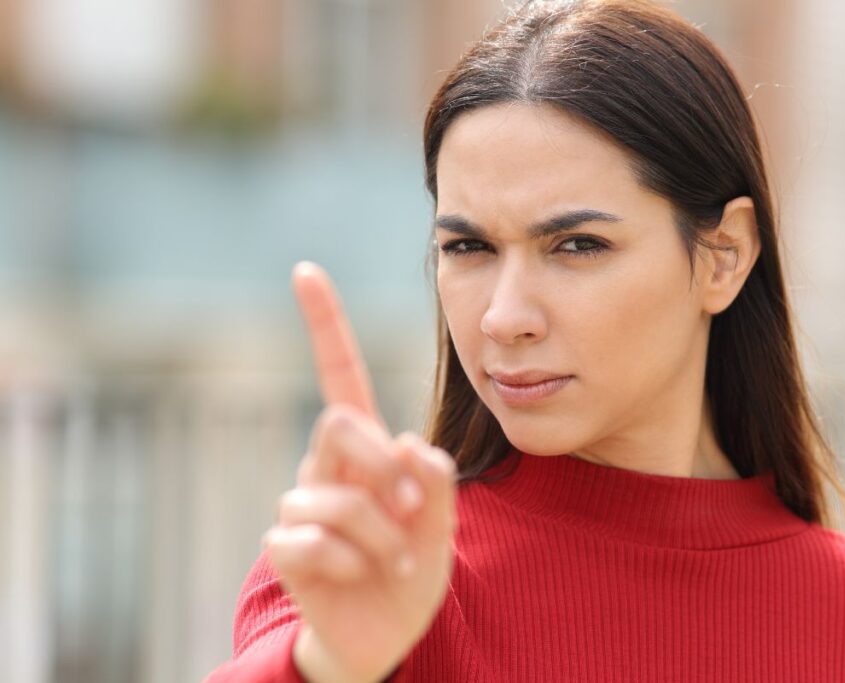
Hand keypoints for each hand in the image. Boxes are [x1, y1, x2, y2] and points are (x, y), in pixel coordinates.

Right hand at [261, 261, 457, 682]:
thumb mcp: (441, 519)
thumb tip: (407, 442)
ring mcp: (302, 506)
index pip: (339, 373)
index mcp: (365, 448)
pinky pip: (311, 542)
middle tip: (412, 508)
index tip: (305, 270)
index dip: (324, 323)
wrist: (385, 633)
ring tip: (394, 561)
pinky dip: (351, 565)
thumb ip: (434, 478)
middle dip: (380, 466)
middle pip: (337, 423)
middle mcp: (327, 466)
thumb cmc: (413, 566)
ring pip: (334, 498)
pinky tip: (358, 577)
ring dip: (381, 537)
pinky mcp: (284, 547)